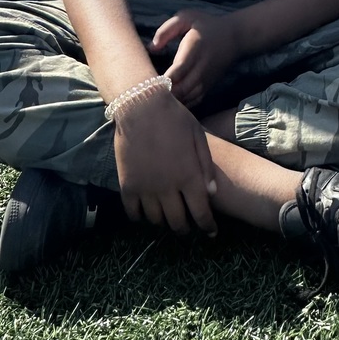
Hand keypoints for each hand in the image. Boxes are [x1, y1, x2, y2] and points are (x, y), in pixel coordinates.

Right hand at [114, 89, 217, 234]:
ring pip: (156, 221)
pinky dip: (141, 218)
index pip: (201, 213)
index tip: (211, 232)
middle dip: (186, 229)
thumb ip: (205, 166)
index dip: (207, 226)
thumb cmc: (174, 118)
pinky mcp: (127, 186)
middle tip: (189, 227)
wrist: (141, 107)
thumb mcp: (198, 136)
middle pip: (178, 223)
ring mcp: (145, 189)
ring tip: (169, 218)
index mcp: (188, 176)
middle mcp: (167, 189)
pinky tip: (147, 213)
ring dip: (165, 223)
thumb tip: (211, 194)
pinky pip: (133, 213)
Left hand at [150, 9, 240, 108]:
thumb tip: (151, 48)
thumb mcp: (186, 17)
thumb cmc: (206, 25)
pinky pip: (193, 101)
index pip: (178, 70)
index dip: (163, 80)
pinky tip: (168, 103)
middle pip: (182, 88)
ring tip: (153, 101)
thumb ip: (166, 30)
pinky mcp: (208, 86)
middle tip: (145, 95)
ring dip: (171, 101)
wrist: (234, 37)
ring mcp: (206, 79)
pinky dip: (181, 104)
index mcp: (195, 48)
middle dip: (163, 94)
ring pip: (187, 98)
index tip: (147, 81)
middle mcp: (202, 67)